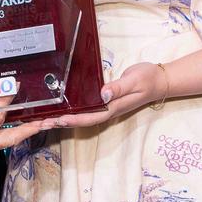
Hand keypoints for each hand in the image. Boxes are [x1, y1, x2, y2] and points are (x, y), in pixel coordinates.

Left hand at [39, 62, 168, 129]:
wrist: (160, 79)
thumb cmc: (148, 79)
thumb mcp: (134, 81)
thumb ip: (118, 88)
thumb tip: (102, 94)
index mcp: (114, 107)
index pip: (90, 117)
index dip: (73, 120)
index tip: (56, 120)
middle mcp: (108, 109)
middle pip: (82, 120)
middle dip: (62, 122)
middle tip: (41, 122)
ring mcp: (107, 105)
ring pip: (83, 115)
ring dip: (65, 117)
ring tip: (46, 118)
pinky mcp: (106, 99)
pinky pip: (87, 107)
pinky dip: (74, 109)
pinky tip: (63, 106)